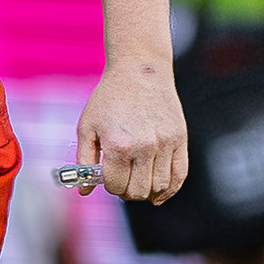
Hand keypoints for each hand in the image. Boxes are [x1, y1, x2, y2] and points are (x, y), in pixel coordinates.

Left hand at [76, 60, 186, 203]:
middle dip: (126, 192)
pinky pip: (179, 174)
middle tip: (122, 183)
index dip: (109, 186)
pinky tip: (159, 193)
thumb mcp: (87, 126)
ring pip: (159, 187)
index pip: (115, 185)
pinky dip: (170, 189)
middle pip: (137, 191)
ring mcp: (164, 143)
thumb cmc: (109, 97)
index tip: (108, 178)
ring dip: (147, 193)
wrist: (139, 69)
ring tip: (138, 184)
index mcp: (117, 144)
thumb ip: (84, 160)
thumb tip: (84, 192)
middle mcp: (143, 146)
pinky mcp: (179, 138)